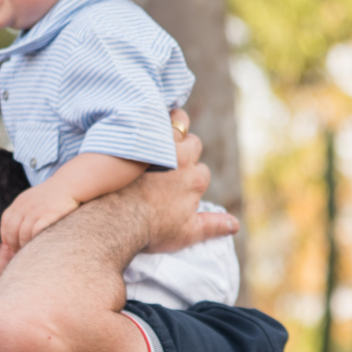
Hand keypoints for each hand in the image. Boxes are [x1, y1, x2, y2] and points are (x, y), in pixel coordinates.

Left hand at [0, 182, 80, 253]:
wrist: (69, 184)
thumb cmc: (53, 196)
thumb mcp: (33, 199)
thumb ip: (23, 211)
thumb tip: (17, 233)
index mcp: (19, 202)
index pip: (5, 221)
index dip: (6, 236)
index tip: (10, 246)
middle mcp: (24, 206)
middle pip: (12, 230)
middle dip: (14, 244)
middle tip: (19, 253)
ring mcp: (35, 211)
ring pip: (23, 234)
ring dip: (24, 246)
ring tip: (29, 253)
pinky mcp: (47, 215)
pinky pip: (36, 232)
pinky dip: (35, 241)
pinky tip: (39, 247)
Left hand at [135, 110, 239, 253]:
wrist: (115, 220)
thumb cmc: (149, 230)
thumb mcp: (186, 233)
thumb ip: (212, 226)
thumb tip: (235, 225)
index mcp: (196, 181)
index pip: (201, 172)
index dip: (190, 176)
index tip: (175, 184)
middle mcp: (184, 161)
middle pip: (193, 146)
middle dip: (184, 151)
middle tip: (166, 160)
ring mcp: (162, 147)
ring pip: (178, 125)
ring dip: (174, 127)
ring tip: (160, 132)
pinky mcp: (142, 138)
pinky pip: (155, 118)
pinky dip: (155, 117)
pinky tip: (146, 120)